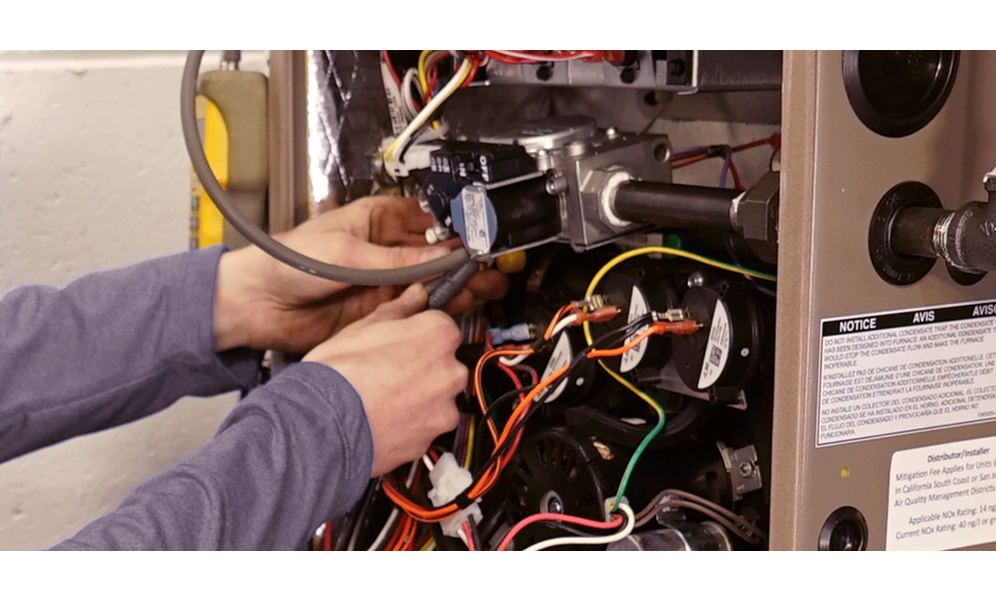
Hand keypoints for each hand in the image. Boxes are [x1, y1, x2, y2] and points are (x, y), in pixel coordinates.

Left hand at [214, 196, 506, 352]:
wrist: (255, 305)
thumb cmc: (286, 262)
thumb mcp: (347, 255)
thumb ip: (398, 262)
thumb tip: (439, 257)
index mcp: (374, 221)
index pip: (424, 220)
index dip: (452, 228)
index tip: (478, 238)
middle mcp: (382, 251)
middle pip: (432, 254)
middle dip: (462, 262)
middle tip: (491, 269)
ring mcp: (381, 283)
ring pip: (428, 284)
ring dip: (455, 287)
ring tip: (485, 289)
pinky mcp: (376, 313)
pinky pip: (413, 310)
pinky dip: (434, 311)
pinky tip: (456, 308)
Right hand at [304, 284, 463, 476]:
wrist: (321, 426)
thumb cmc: (338, 374)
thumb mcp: (362, 327)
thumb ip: (398, 310)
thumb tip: (415, 296)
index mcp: (438, 336)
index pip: (442, 327)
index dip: (418, 334)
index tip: (403, 341)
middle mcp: (450, 373)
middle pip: (444, 364)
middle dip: (422, 366)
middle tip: (387, 371)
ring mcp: (443, 410)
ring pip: (437, 397)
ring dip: (418, 397)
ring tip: (383, 399)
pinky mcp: (430, 439)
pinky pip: (426, 425)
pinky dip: (411, 423)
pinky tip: (384, 419)